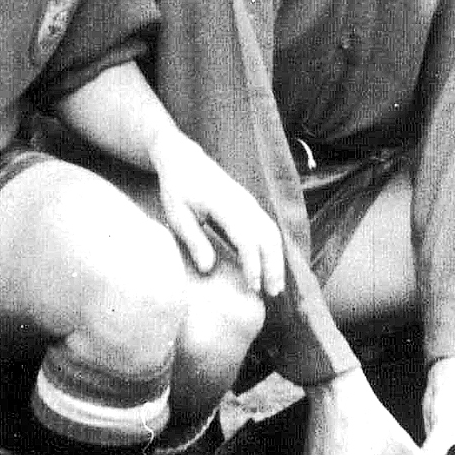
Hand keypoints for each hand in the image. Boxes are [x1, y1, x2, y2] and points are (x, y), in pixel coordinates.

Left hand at [149, 132, 284, 299]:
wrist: (185, 160)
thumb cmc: (178, 189)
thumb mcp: (177, 215)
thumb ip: (194, 240)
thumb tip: (208, 269)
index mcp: (224, 204)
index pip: (246, 237)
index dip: (252, 264)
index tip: (253, 287)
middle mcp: (243, 202)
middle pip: (268, 236)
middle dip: (273, 266)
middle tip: (272, 294)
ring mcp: (250, 203)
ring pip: (273, 233)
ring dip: (277, 260)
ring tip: (276, 287)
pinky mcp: (251, 206)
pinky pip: (270, 228)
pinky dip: (274, 250)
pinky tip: (272, 268)